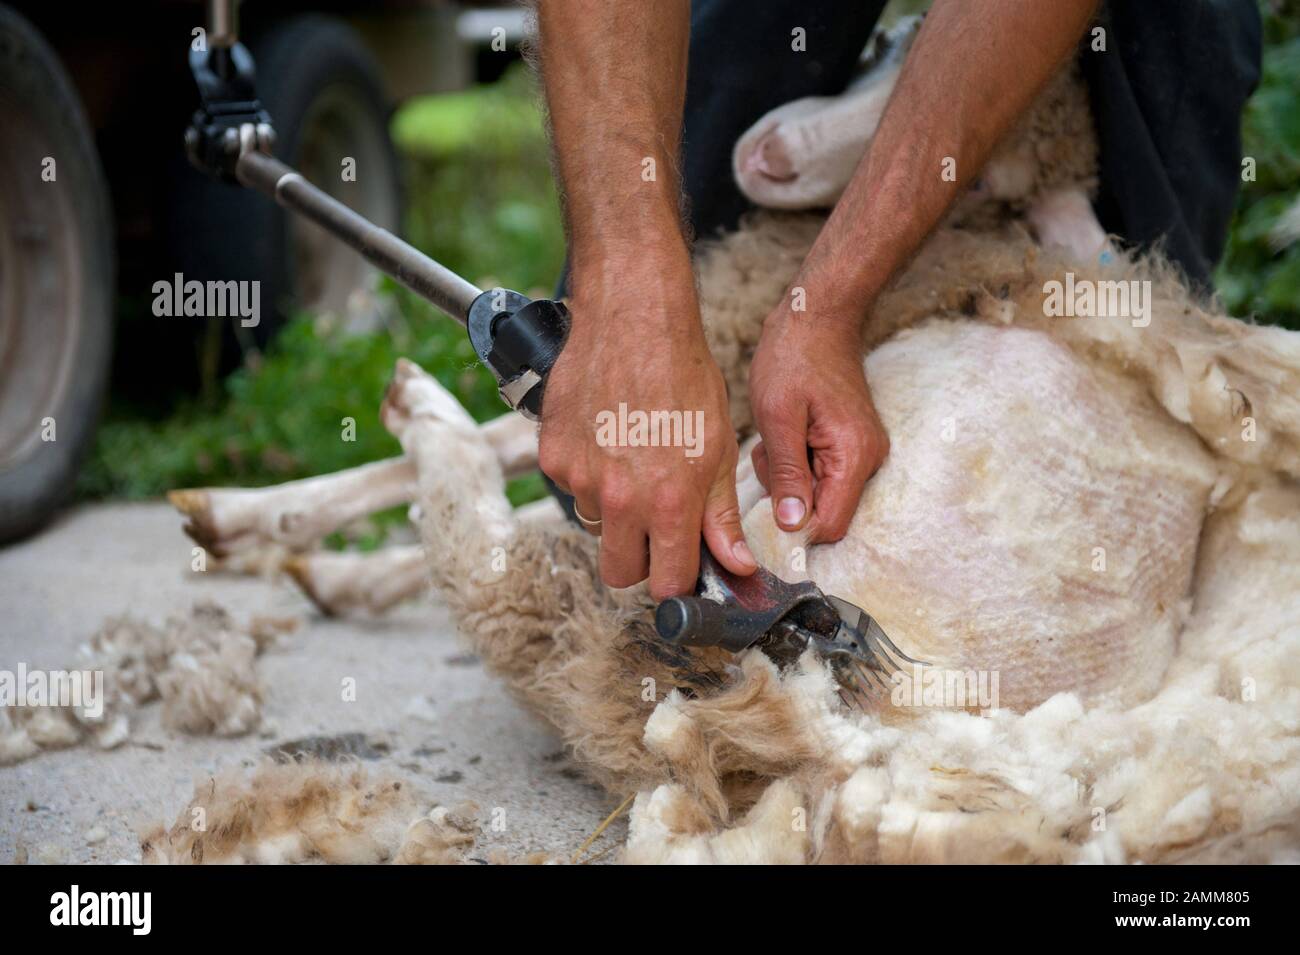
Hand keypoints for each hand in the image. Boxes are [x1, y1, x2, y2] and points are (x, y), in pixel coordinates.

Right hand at [539, 244, 756, 598]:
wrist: (634, 320)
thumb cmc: (684, 377)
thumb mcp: (718, 447)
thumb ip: (721, 514)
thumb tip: (735, 564)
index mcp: (668, 502)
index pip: (667, 583)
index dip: (678, 581)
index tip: (682, 567)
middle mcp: (618, 498)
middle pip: (620, 573)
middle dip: (640, 561)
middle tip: (656, 527)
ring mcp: (580, 478)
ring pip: (596, 527)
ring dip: (614, 512)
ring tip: (634, 463)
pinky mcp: (553, 456)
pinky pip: (571, 489)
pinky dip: (588, 475)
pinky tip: (608, 440)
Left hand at [748, 309, 888, 543]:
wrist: (817, 315)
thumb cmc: (793, 358)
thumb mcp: (778, 418)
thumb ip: (787, 475)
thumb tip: (792, 526)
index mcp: (854, 456)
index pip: (830, 525)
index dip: (794, 526)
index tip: (762, 506)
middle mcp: (868, 459)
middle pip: (824, 511)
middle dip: (788, 495)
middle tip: (768, 454)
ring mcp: (862, 451)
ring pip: (819, 493)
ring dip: (788, 476)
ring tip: (774, 438)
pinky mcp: (850, 443)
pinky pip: (820, 473)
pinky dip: (795, 462)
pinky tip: (784, 434)